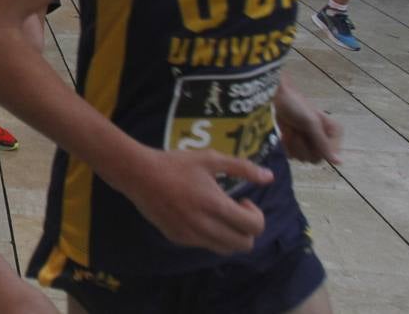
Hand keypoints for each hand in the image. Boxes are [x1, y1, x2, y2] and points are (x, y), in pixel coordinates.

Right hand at [121, 148, 272, 256]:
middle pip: (244, 244)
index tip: (243, 201)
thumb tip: (269, 177)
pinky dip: (210, 235)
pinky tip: (198, 215)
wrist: (138, 174)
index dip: (256, 215)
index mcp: (216, 205)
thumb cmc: (175, 163)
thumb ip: (242, 168)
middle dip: (246, 229)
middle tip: (233, 210)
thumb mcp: (210, 159)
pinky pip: (204, 245)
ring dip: (230, 235)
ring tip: (218, 215)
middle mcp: (205, 225)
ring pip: (225, 249)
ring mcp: (190, 235)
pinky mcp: (178, 238)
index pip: (254, 227)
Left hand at [275, 84, 341, 165]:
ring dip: (294, 145)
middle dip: (303, 146)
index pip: (329, 155)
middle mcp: (324, 140)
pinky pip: (292, 156)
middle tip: (298, 131)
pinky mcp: (295, 145)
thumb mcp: (311, 123)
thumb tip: (339, 163)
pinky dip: (287, 146)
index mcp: (333, 133)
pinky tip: (285, 135)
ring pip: (303, 159)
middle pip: (315, 159)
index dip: (316, 149)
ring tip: (292, 130)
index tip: (309, 135)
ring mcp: (309, 143)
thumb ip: (323, 143)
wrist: (276, 97)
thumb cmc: (296, 105)